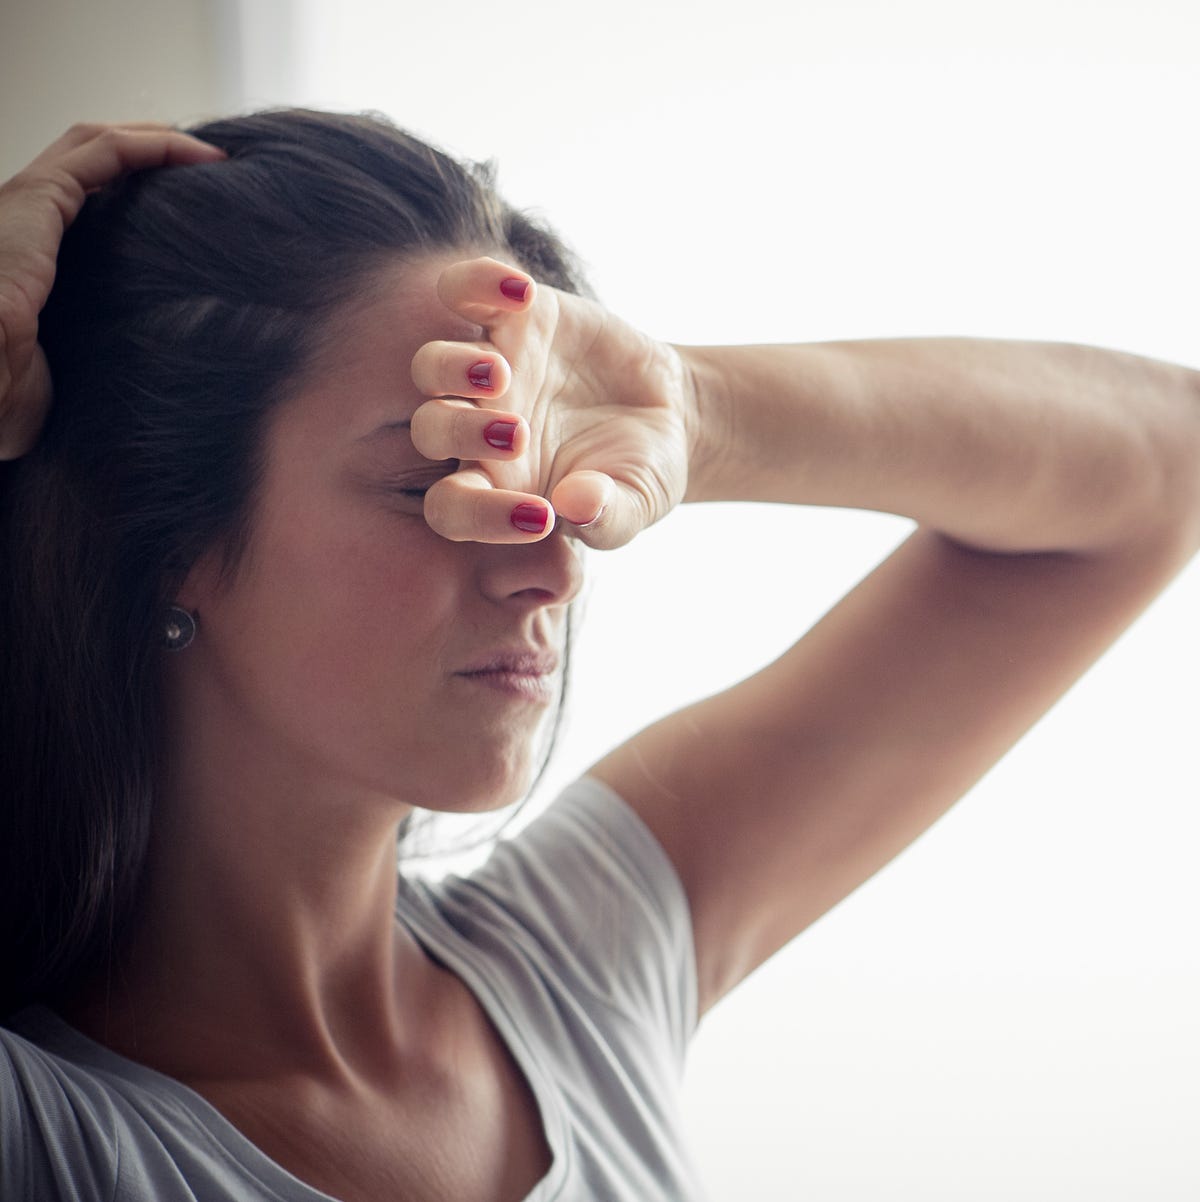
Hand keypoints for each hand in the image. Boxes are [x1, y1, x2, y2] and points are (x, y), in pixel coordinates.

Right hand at [0, 122, 224, 458]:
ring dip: (158, 141)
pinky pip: (105, 152)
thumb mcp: (70, 367)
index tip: (191, 207)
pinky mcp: (36, 197)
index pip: (85, 205)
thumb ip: (102, 351)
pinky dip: (155, 146)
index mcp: (28, 257)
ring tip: (213, 155)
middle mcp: (22, 221)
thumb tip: (167, 379)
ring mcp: (24, 203)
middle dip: (151, 154)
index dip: (135, 194)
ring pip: (97, 143)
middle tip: (207, 168)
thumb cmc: (11, 396)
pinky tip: (201, 156)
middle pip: (92, 162)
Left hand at [410, 257, 694, 549]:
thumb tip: (577, 506)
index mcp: (495, 490)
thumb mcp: (636, 504)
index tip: (539, 519)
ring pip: (431, 366)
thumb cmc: (639, 473)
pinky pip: (464, 291)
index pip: (453, 509)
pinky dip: (477, 283)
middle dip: (461, 433)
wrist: (665, 414)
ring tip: (501, 372)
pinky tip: (520, 293)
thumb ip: (607, 519)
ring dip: (453, 368)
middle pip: (430, 430)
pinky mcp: (516, 316)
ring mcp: (492, 370)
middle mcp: (478, 431)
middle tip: (518, 436)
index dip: (478, 517)